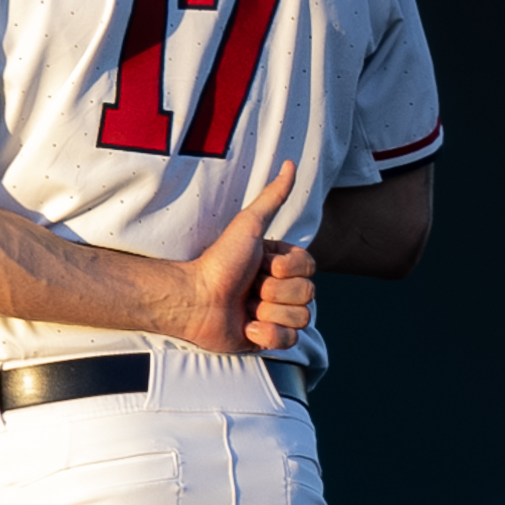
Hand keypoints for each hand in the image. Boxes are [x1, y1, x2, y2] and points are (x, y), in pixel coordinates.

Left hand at [176, 162, 316, 352]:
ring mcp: (275, 315)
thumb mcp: (249, 225)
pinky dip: (266, 334)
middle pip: (308, 295)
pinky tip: (245, 326)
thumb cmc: (219, 261)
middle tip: (248, 287)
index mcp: (281, 265)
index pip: (310, 269)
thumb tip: (290, 163)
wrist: (194, 298)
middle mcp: (281, 289)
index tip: (259, 263)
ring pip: (301, 319)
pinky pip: (289, 342)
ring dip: (269, 312)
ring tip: (244, 306)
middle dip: (274, 291)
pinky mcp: (266, 338)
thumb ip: (272, 197)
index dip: (286, 269)